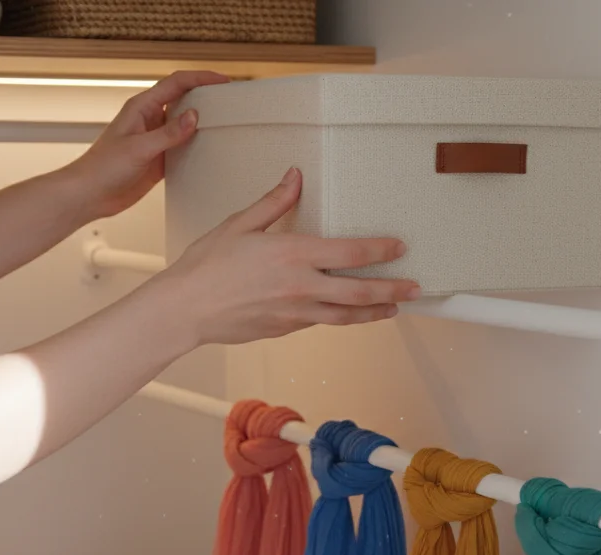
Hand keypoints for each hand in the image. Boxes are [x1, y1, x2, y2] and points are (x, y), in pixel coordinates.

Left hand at [62, 70, 229, 219]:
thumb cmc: (102, 167)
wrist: (90, 195)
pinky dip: (196, 146)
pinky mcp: (158, 158)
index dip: (200, 78)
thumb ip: (168, 133)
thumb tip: (195, 117)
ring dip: (202, 122)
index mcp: (141, 107)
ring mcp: (155, 139)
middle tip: (228, 100)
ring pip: (184, 124)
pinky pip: (182, 147)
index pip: (176, 84)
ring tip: (224, 123)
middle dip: (204, 96)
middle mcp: (149, 119)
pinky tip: (209, 150)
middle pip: (182, 100)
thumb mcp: (139, 148)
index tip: (222, 81)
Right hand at [150, 167, 421, 344]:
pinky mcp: (286, 329)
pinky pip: (321, 323)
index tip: (399, 248)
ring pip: (346, 315)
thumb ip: (274, 203)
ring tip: (394, 308)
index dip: (381, 250)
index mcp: (293, 254)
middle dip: (391, 289)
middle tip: (414, 287)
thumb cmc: (206, 267)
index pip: (351, 251)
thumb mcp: (240, 224)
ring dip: (373, 311)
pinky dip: (341, 318)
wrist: (185, 309)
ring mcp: (296, 313)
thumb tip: (295, 178)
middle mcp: (301, 286)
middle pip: (359, 291)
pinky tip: (348, 314)